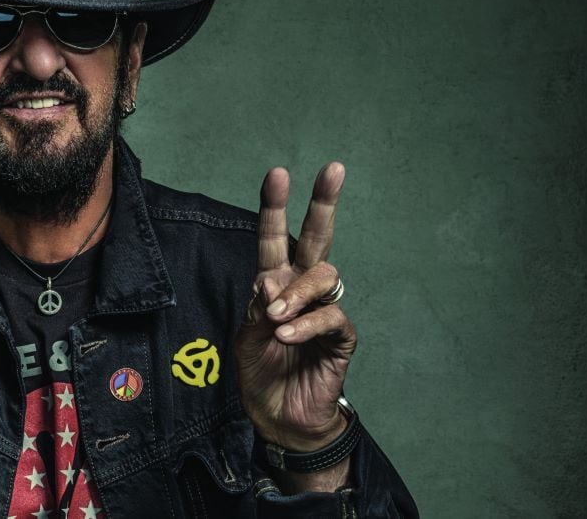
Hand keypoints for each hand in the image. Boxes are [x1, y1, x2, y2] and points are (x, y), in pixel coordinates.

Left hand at [235, 162, 356, 452]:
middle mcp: (302, 290)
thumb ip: (257, 306)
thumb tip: (271, 278)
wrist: (278, 417)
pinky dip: (305, 324)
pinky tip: (287, 336)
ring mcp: (324, 311)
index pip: (274, 238)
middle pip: (317, 239)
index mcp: (275, 283)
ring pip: (324, 275)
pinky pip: (331, 317)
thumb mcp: (246, 337)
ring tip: (276, 319)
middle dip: (323, 202)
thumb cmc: (261, 373)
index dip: (275, 207)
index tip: (277, 173)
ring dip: (297, 293)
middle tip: (332, 170)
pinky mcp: (340, 337)